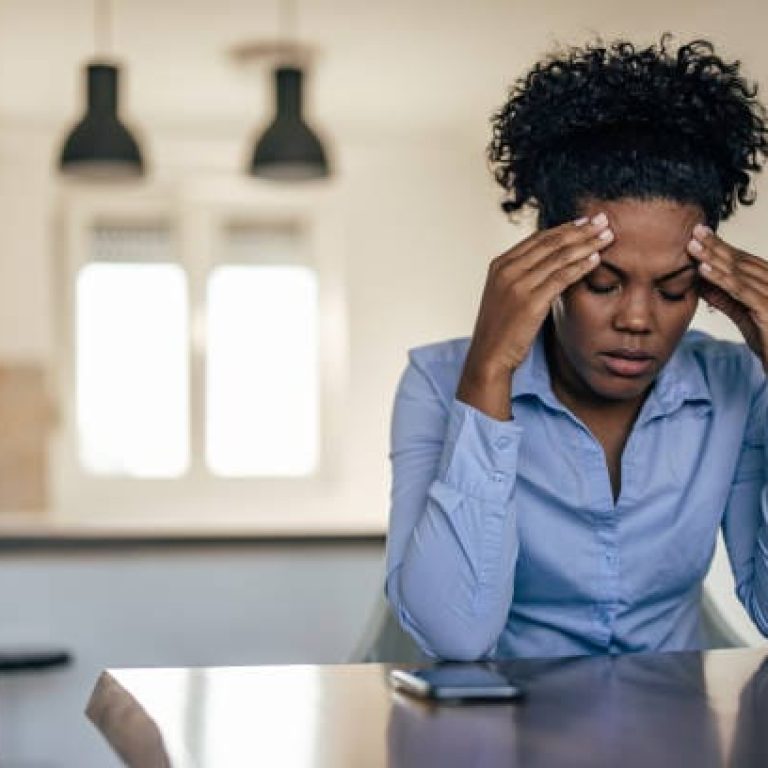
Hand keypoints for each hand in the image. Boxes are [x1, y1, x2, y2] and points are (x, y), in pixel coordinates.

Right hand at [457, 213, 613, 418]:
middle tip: (603, 220)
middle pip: (550, 242)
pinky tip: (597, 258)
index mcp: (500, 265)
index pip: (538, 239)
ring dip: (586, 243)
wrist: (488, 358)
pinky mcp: (530, 300)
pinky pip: (561, 277)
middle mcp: (507, 269)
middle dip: (580, 229)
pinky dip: (581, 265)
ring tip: (608, 235)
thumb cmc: (501, 332)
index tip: (585, 222)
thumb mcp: (506, 297)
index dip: (564, 228)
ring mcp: (517, 284)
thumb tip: (548, 267)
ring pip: (559, 256)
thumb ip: (522, 278)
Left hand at [688, 223, 767, 372]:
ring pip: (739, 272)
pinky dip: (720, 279)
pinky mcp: (767, 309)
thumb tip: (702, 282)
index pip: (742, 261)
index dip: (721, 246)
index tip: (699, 234)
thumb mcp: (744, 316)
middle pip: (740, 261)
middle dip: (716, 245)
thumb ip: (726, 299)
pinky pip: (740, 291)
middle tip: (694, 230)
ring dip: (713, 258)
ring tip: (693, 246)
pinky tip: (703, 271)